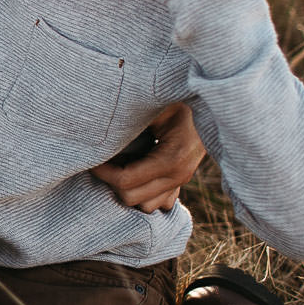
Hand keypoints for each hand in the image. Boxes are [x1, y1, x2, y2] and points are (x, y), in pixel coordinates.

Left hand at [90, 103, 204, 212]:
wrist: (211, 102)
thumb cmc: (176, 99)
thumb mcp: (153, 107)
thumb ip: (130, 123)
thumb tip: (98, 134)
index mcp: (172, 158)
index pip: (126, 181)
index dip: (103, 172)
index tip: (92, 158)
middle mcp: (179, 175)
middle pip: (132, 198)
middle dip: (112, 181)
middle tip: (103, 159)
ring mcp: (183, 181)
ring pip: (145, 206)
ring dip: (127, 189)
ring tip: (120, 164)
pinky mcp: (182, 181)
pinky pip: (158, 203)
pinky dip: (142, 193)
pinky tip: (135, 170)